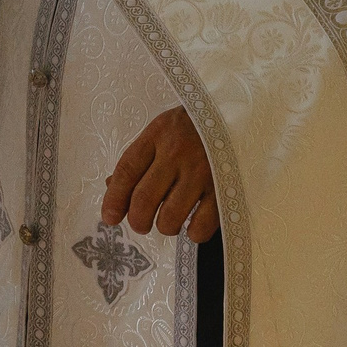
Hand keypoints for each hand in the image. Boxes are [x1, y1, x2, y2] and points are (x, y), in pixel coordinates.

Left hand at [101, 106, 217, 240]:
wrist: (236, 114)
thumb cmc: (193, 127)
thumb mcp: (161, 131)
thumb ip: (138, 159)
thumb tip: (111, 189)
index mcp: (157, 135)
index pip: (126, 171)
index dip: (114, 199)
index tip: (109, 218)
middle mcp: (177, 153)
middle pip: (144, 199)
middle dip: (137, 221)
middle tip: (141, 224)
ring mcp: (202, 171)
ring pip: (170, 217)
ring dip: (164, 227)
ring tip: (169, 222)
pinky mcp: (225, 188)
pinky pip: (202, 225)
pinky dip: (193, 232)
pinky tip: (193, 224)